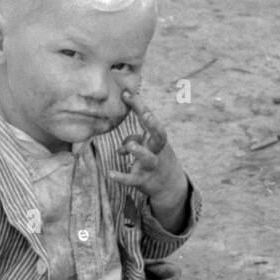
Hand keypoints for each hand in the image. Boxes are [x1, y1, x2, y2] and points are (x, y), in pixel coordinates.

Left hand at [106, 89, 188, 215]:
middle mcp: (157, 150)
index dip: (139, 106)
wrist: (170, 186)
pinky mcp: (143, 180)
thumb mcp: (149, 147)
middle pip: (159, 136)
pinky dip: (121, 177)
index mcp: (157, 139)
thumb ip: (136, 139)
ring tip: (130, 146)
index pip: (150, 119)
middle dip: (153, 125)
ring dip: (139, 151)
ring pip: (148, 158)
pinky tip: (109, 173)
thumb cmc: (157, 159)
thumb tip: (123, 144)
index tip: (126, 93)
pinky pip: (132, 179)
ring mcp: (152, 166)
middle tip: (146, 114)